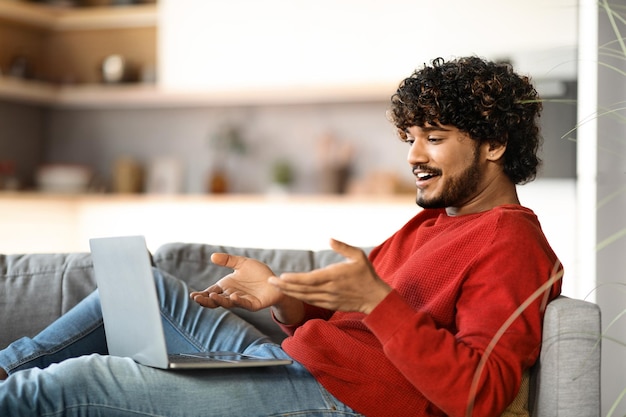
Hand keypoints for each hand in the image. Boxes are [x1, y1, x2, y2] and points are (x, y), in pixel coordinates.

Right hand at [190, 253, 283, 310]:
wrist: (274, 281)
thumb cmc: (258, 273)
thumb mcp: (241, 263)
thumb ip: (228, 260)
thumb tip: (212, 256)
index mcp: (227, 286)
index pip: (211, 292)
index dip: (202, 295)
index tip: (193, 295)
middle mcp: (231, 294)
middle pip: (215, 300)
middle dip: (206, 300)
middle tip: (196, 299)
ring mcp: (242, 300)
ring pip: (227, 303)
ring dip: (219, 300)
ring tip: (212, 296)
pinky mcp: (253, 304)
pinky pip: (244, 303)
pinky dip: (238, 301)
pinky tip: (232, 297)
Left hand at [268, 238, 391, 313]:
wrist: (375, 298)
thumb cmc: (367, 274)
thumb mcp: (358, 256)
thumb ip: (343, 247)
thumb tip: (329, 238)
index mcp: (335, 276)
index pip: (311, 279)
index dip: (295, 279)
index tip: (282, 276)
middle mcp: (330, 289)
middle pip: (303, 289)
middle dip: (285, 285)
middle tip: (270, 281)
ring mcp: (329, 299)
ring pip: (305, 297)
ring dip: (289, 291)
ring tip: (276, 286)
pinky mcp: (330, 304)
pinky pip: (311, 301)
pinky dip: (299, 297)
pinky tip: (290, 292)